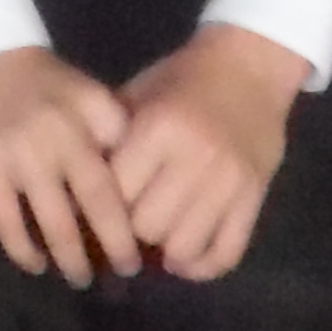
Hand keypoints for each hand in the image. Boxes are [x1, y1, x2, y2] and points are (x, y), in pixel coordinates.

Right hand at [0, 45, 140, 284]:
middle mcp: (61, 134)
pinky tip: (36, 266)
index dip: (142, 204)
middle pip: (97, 201)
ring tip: (82, 279)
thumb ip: (113, 130)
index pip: (128, 167)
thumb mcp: (86, 92)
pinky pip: (7, 221)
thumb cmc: (42, 82)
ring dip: (71, 257)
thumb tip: (143, 186)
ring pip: (54, 220)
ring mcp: (21, 154)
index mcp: (92, 113)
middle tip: (128, 271)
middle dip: (117, 244)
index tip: (155, 235)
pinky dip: (23, 250)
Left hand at [111, 25, 307, 281]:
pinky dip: (202, 266)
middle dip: (133, 232)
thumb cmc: (186, 78)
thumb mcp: (142, 93)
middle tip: (129, 228)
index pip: (115, 191)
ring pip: (184, 248)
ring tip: (158, 243)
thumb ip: (111, 134)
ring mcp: (228, 182)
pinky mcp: (254, 198)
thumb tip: (77, 183)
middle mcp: (194, 158)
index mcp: (159, 128)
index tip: (95, 211)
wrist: (251, 65)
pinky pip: (225, 253)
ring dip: (166, 252)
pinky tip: (187, 258)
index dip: (100, 205)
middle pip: (146, 227)